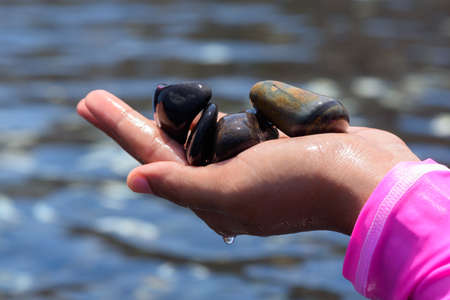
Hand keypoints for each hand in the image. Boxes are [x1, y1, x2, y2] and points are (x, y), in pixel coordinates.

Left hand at [77, 90, 418, 236]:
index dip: (117, 126)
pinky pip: (235, 127)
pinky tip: (204, 113)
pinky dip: (218, 117)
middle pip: (165, 142)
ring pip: (200, 134)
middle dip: (130, 119)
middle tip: (93, 100)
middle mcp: (223, 181)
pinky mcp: (271, 147)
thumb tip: (133, 181)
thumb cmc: (297, 183)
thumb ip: (181, 185)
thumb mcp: (230, 189)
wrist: (362, 176)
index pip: (150, 155)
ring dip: (173, 119)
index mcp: (208, 194)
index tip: (86, 102)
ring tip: (144, 107)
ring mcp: (248, 163)